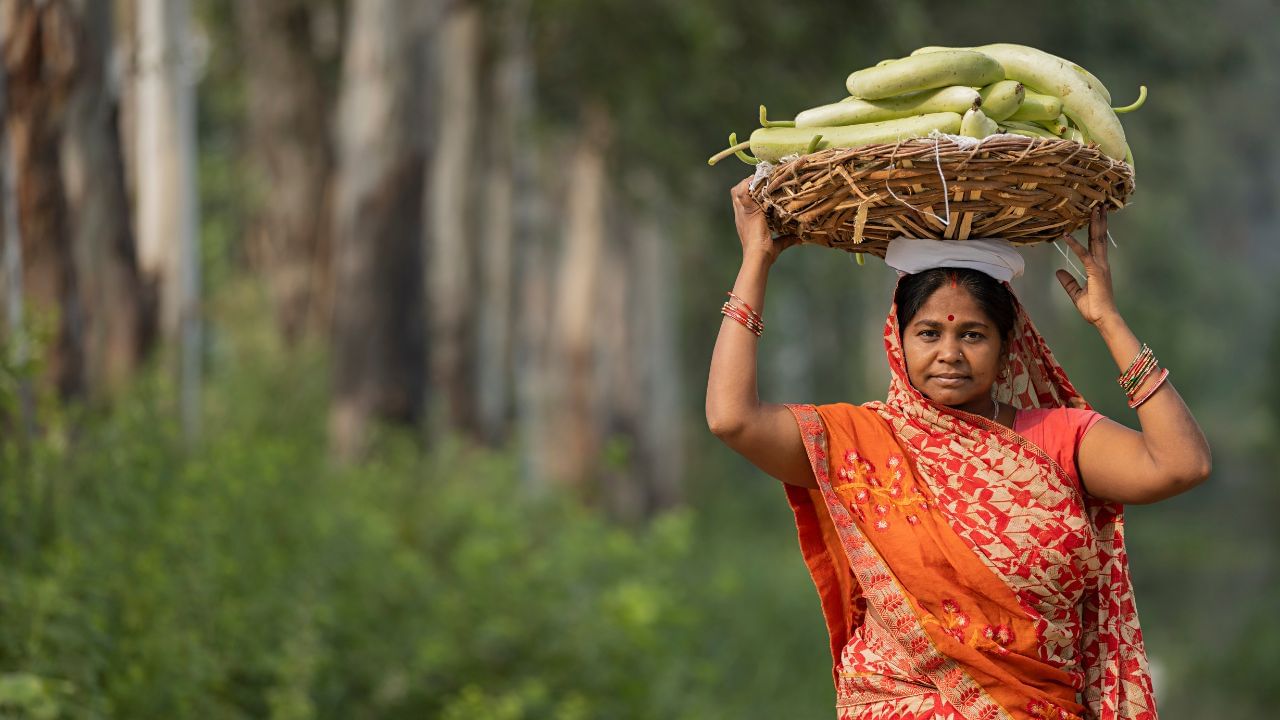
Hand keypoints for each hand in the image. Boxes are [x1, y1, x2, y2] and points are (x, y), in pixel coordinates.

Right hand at [731, 176, 798, 265]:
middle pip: (737, 192)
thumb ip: (787, 239)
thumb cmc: (765, 254)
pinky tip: (762, 181)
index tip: (762, 188)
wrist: (758, 256)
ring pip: (738, 189)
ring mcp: (742, 212)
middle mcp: (741, 214)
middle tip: (763, 181)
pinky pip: (744, 191)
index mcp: (745, 221)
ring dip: (749, 183)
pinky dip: (750, 184)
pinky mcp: (748, 210)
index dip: (749, 192)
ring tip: (762, 179)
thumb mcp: (778, 244)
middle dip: (748, 185)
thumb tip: (799, 239)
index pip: (742, 200)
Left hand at [1056, 205, 1119, 326]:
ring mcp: (1100, 267)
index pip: (1096, 243)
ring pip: (1096, 241)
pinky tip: (1066, 236)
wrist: (1104, 319)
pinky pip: (1084, 256)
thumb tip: (1059, 271)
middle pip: (1099, 237)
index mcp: (1098, 267)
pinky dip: (1075, 245)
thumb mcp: (1076, 293)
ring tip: (1094, 209)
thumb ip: (1068, 282)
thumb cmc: (1094, 308)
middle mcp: (1101, 263)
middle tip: (1099, 204)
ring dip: (1095, 224)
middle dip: (1099, 220)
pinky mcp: (1095, 273)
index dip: (1095, 229)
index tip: (1095, 215)